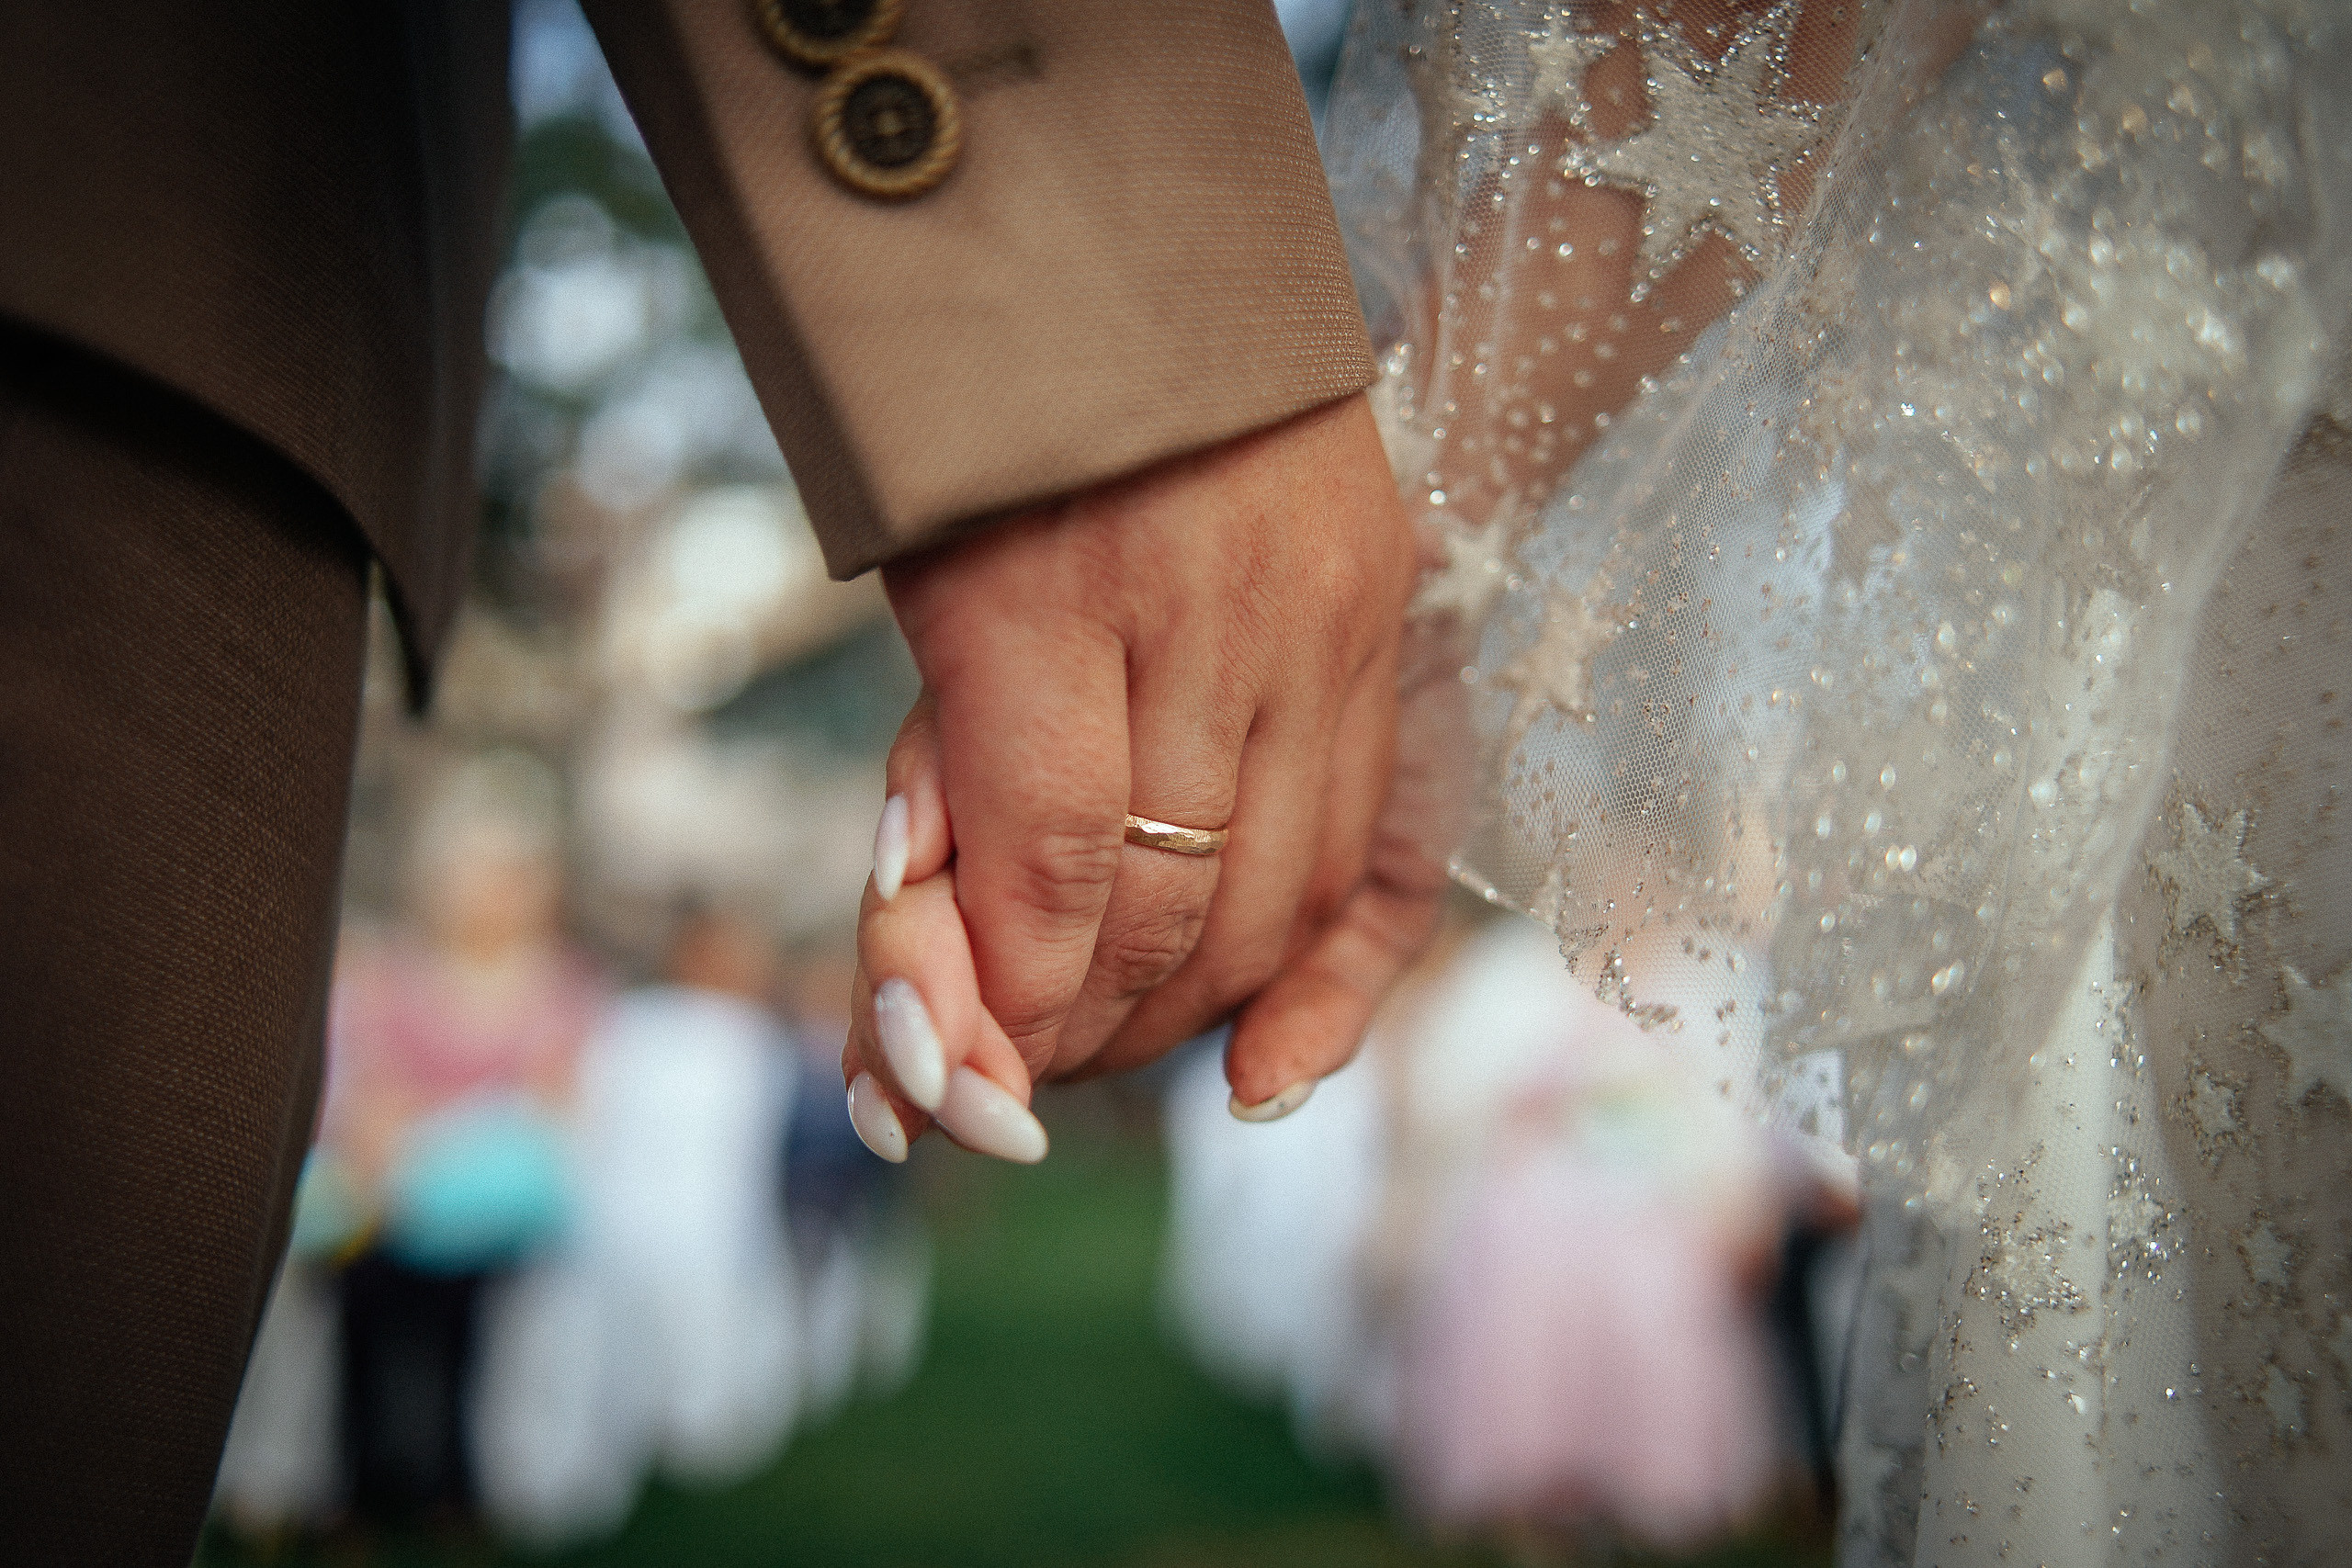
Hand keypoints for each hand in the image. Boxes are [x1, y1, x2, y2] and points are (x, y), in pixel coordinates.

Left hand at [839, 392, 1440, 1158]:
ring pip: (1278, 901)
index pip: (1050, 862)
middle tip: (1022, 1073)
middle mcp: (1209, 614)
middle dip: (1079, 1026)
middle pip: (1167, 905)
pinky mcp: (1388, 635)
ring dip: (1185, 1012)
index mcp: (1047, 585)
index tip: (959, 1060)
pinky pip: (1372, 856)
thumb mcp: (923, 593)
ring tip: (1110, 1041)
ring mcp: (1323, 624)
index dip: (1004, 996)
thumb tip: (914, 1030)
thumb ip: (940, 792)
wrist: (1166, 267)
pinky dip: (1316, 981)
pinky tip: (1258, 1064)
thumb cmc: (1000, 441)